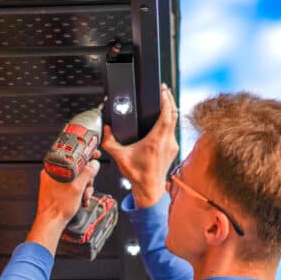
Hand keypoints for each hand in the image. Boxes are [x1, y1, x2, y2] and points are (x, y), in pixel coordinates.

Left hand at [26, 157, 100, 254]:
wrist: (51, 222)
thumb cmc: (57, 207)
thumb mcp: (77, 188)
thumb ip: (87, 174)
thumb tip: (94, 164)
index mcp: (54, 168)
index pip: (72, 155)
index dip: (85, 155)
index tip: (94, 154)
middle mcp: (53, 174)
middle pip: (76, 168)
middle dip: (86, 178)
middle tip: (89, 184)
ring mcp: (54, 183)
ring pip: (75, 178)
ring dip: (84, 187)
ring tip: (84, 195)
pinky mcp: (57, 191)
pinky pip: (71, 186)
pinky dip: (78, 192)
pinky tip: (81, 199)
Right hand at [101, 84, 179, 207]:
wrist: (149, 189)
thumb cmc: (138, 175)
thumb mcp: (120, 157)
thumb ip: (110, 143)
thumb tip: (106, 130)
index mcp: (155, 141)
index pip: (166, 116)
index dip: (166, 101)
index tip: (162, 91)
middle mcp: (167, 142)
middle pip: (174, 114)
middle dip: (170, 100)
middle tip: (164, 90)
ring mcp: (172, 145)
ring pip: (175, 122)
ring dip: (171, 110)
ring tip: (164, 100)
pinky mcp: (173, 148)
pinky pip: (173, 130)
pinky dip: (170, 120)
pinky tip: (164, 117)